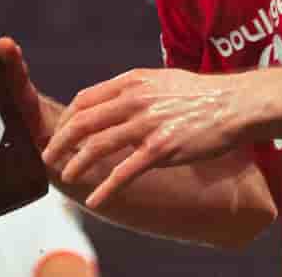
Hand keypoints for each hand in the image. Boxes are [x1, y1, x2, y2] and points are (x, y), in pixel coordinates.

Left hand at [42, 67, 254, 209]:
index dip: (66, 120)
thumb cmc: (198, 94)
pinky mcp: (161, 149)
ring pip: (97, 146)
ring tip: (65, 177)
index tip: (59, 134)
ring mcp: (147, 125)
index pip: (84, 100)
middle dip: (60, 142)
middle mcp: (134, 100)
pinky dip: (105, 188)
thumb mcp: (159, 80)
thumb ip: (132, 90)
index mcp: (131, 82)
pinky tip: (94, 200)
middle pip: (83, 122)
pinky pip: (124, 172)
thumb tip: (110, 102)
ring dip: (75, 164)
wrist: (233, 104)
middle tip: (48, 157)